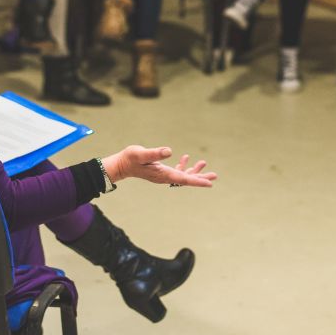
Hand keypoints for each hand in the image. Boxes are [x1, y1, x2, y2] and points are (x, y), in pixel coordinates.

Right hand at [101, 146, 217, 187]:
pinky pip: (175, 171)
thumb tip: (169, 151)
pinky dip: (182, 166)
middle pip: (186, 179)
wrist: (120, 165)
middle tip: (214, 176)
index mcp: (163, 174)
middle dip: (200, 177)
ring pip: (182, 175)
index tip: (209, 183)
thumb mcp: (141, 154)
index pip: (183, 179)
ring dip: (193, 171)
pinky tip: (186, 158)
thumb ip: (154, 153)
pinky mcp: (160, 171)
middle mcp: (164, 177)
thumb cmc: (129, 159)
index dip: (197, 180)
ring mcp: (163, 175)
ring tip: (203, 164)